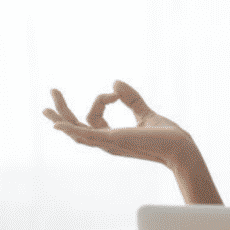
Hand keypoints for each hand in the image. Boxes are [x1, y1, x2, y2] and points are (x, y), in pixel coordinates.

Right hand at [43, 80, 193, 168]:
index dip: (101, 99)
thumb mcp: (145, 112)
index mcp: (112, 137)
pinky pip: (87, 135)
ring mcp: (108, 143)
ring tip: (49, 102)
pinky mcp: (114, 140)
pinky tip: (57, 124)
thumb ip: (131, 98)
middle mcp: (106, 142)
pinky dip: (71, 129)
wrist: (180, 147)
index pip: (93, 116)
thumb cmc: (167, 135)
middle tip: (52, 92)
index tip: (115, 92)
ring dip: (62, 116)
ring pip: (76, 131)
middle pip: (76, 127)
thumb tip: (115, 82)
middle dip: (62, 110)